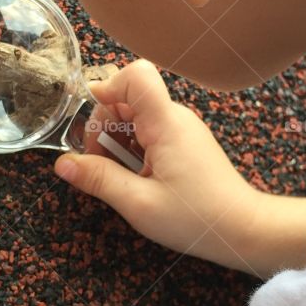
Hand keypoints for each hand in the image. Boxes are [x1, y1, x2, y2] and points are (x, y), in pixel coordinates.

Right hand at [54, 60, 266, 271]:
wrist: (242, 229)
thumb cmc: (197, 219)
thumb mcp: (139, 204)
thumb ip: (99, 179)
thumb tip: (62, 164)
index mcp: (166, 124)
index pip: (137, 76)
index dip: (107, 88)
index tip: (89, 121)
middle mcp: (175, 118)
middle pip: (127, 99)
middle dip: (103, 127)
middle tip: (98, 165)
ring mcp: (181, 130)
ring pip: (135, 118)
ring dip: (116, 143)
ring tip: (119, 178)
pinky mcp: (184, 143)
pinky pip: (148, 133)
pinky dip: (133, 151)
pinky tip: (135, 180)